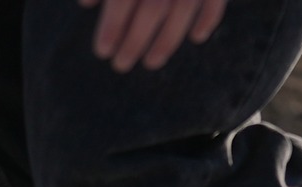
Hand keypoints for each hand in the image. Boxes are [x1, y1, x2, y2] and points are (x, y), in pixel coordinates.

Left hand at [79, 0, 229, 72]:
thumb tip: (85, 4)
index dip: (111, 26)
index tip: (102, 52)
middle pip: (152, 8)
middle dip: (135, 41)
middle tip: (120, 65)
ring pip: (183, 8)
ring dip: (167, 40)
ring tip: (151, 62)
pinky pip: (217, 0)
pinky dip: (208, 19)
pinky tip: (197, 38)